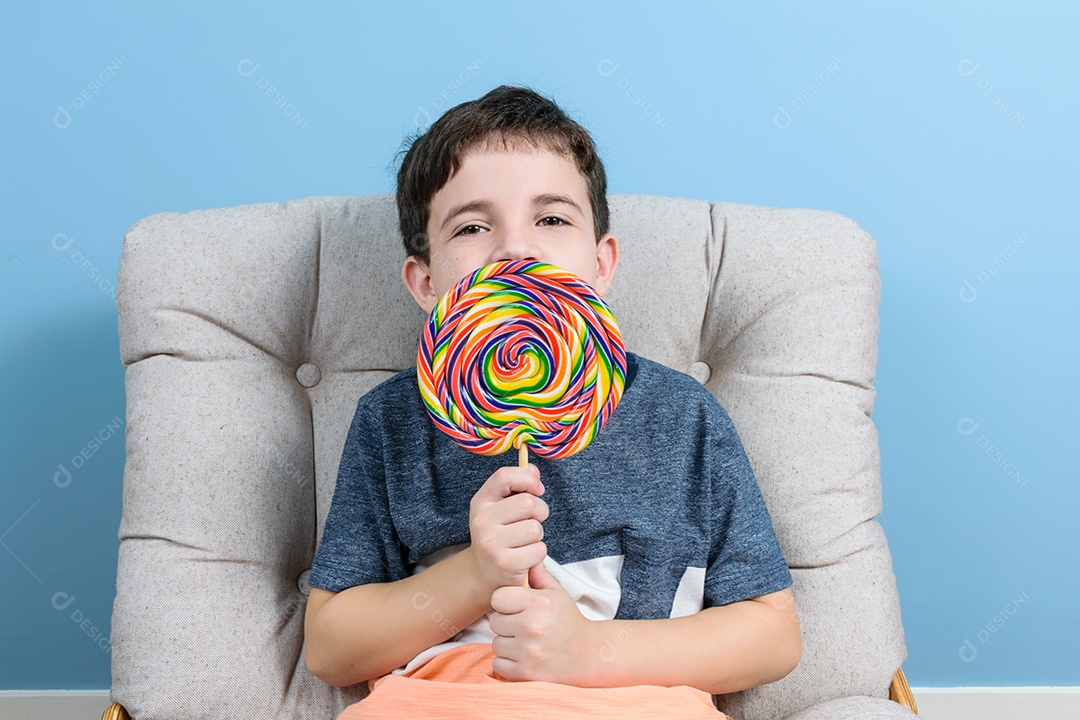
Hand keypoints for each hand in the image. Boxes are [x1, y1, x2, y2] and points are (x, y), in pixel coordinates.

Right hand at [465, 464, 548, 591]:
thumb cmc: (499, 534)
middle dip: (540, 511)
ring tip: (526, 540)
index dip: (527, 479)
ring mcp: (490, 543)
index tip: (537, 490)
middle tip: (533, 521)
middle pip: (528, 503)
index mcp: (481, 501)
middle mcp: (481, 520)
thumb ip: (519, 485)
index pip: (505, 476)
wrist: (483, 572)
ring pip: (535, 528)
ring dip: (538, 535)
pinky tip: (525, 556)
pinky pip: (538, 550)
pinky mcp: (504, 563)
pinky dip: (538, 553)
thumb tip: (533, 470)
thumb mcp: (502, 507)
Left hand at [489, 562, 600, 683]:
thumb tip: (527, 556)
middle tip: (523, 626)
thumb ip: (539, 574)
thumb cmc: (568, 621)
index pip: (498, 598)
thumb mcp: (558, 593)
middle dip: (506, 623)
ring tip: (526, 642)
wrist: (587, 655)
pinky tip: (524, 657)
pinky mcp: (525, 673)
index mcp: (539, 603)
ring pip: (496, 643)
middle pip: (494, 621)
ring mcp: (528, 652)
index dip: (506, 602)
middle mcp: (533, 626)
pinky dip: (508, 662)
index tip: (517, 607)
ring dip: (507, 644)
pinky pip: (498, 664)